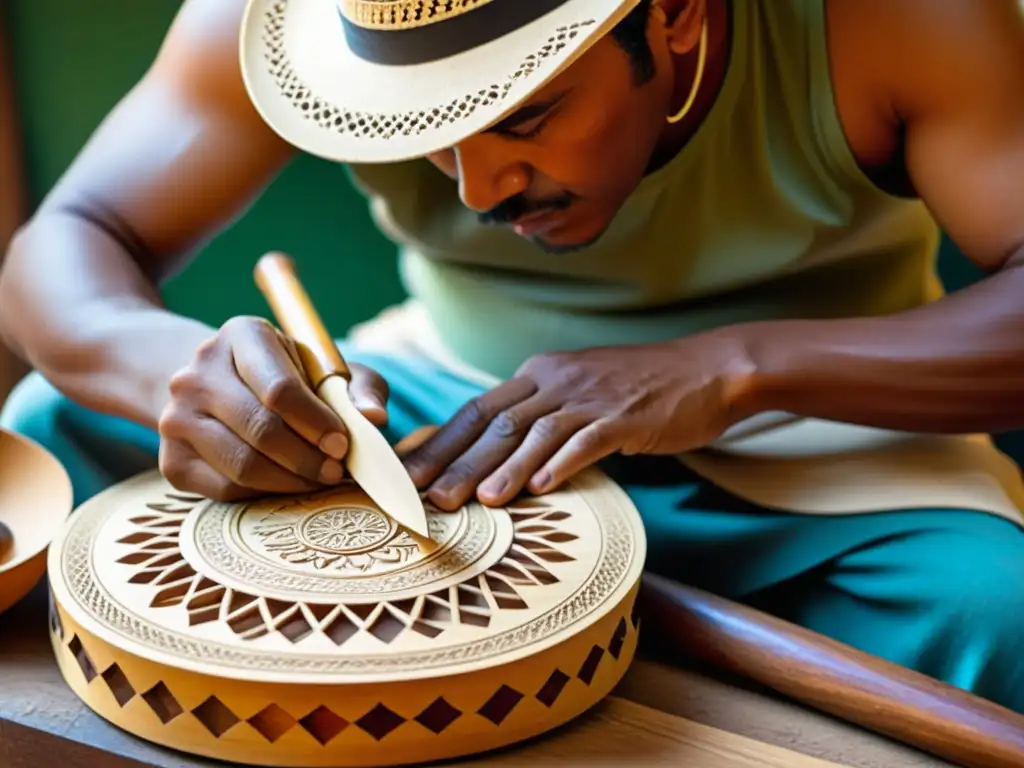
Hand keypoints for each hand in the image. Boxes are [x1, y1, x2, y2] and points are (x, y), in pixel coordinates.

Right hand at [157, 316, 388, 500]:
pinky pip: (226, 489)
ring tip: (318, 478)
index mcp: (242, 336)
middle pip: (261, 430)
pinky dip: (265, 493)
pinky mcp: (171, 461)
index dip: (317, 423)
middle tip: (336, 470)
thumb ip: (359, 387)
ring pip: (243, 465)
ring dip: (292, 481)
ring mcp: (176, 418)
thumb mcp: (326, 368)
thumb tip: (374, 418)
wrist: (213, 386)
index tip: (343, 443)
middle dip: (309, 458)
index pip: (279, 389)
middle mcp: (198, 373)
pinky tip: (286, 482)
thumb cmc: (286, 376)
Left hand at [402, 332, 755, 510]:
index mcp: (539, 375)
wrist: (707, 370)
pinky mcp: (625, 416)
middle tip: (424, 500)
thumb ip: (539, 413)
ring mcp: (591, 397)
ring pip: (534, 433)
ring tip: (473, 502)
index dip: (440, 443)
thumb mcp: (579, 389)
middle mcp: (557, 381)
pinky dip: (562, 463)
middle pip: (494, 423)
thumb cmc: (639, 388)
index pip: (477, 409)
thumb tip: (496, 452)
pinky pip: (587, 440)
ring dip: (501, 468)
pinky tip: (542, 489)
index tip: (409, 475)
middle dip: (456, 462)